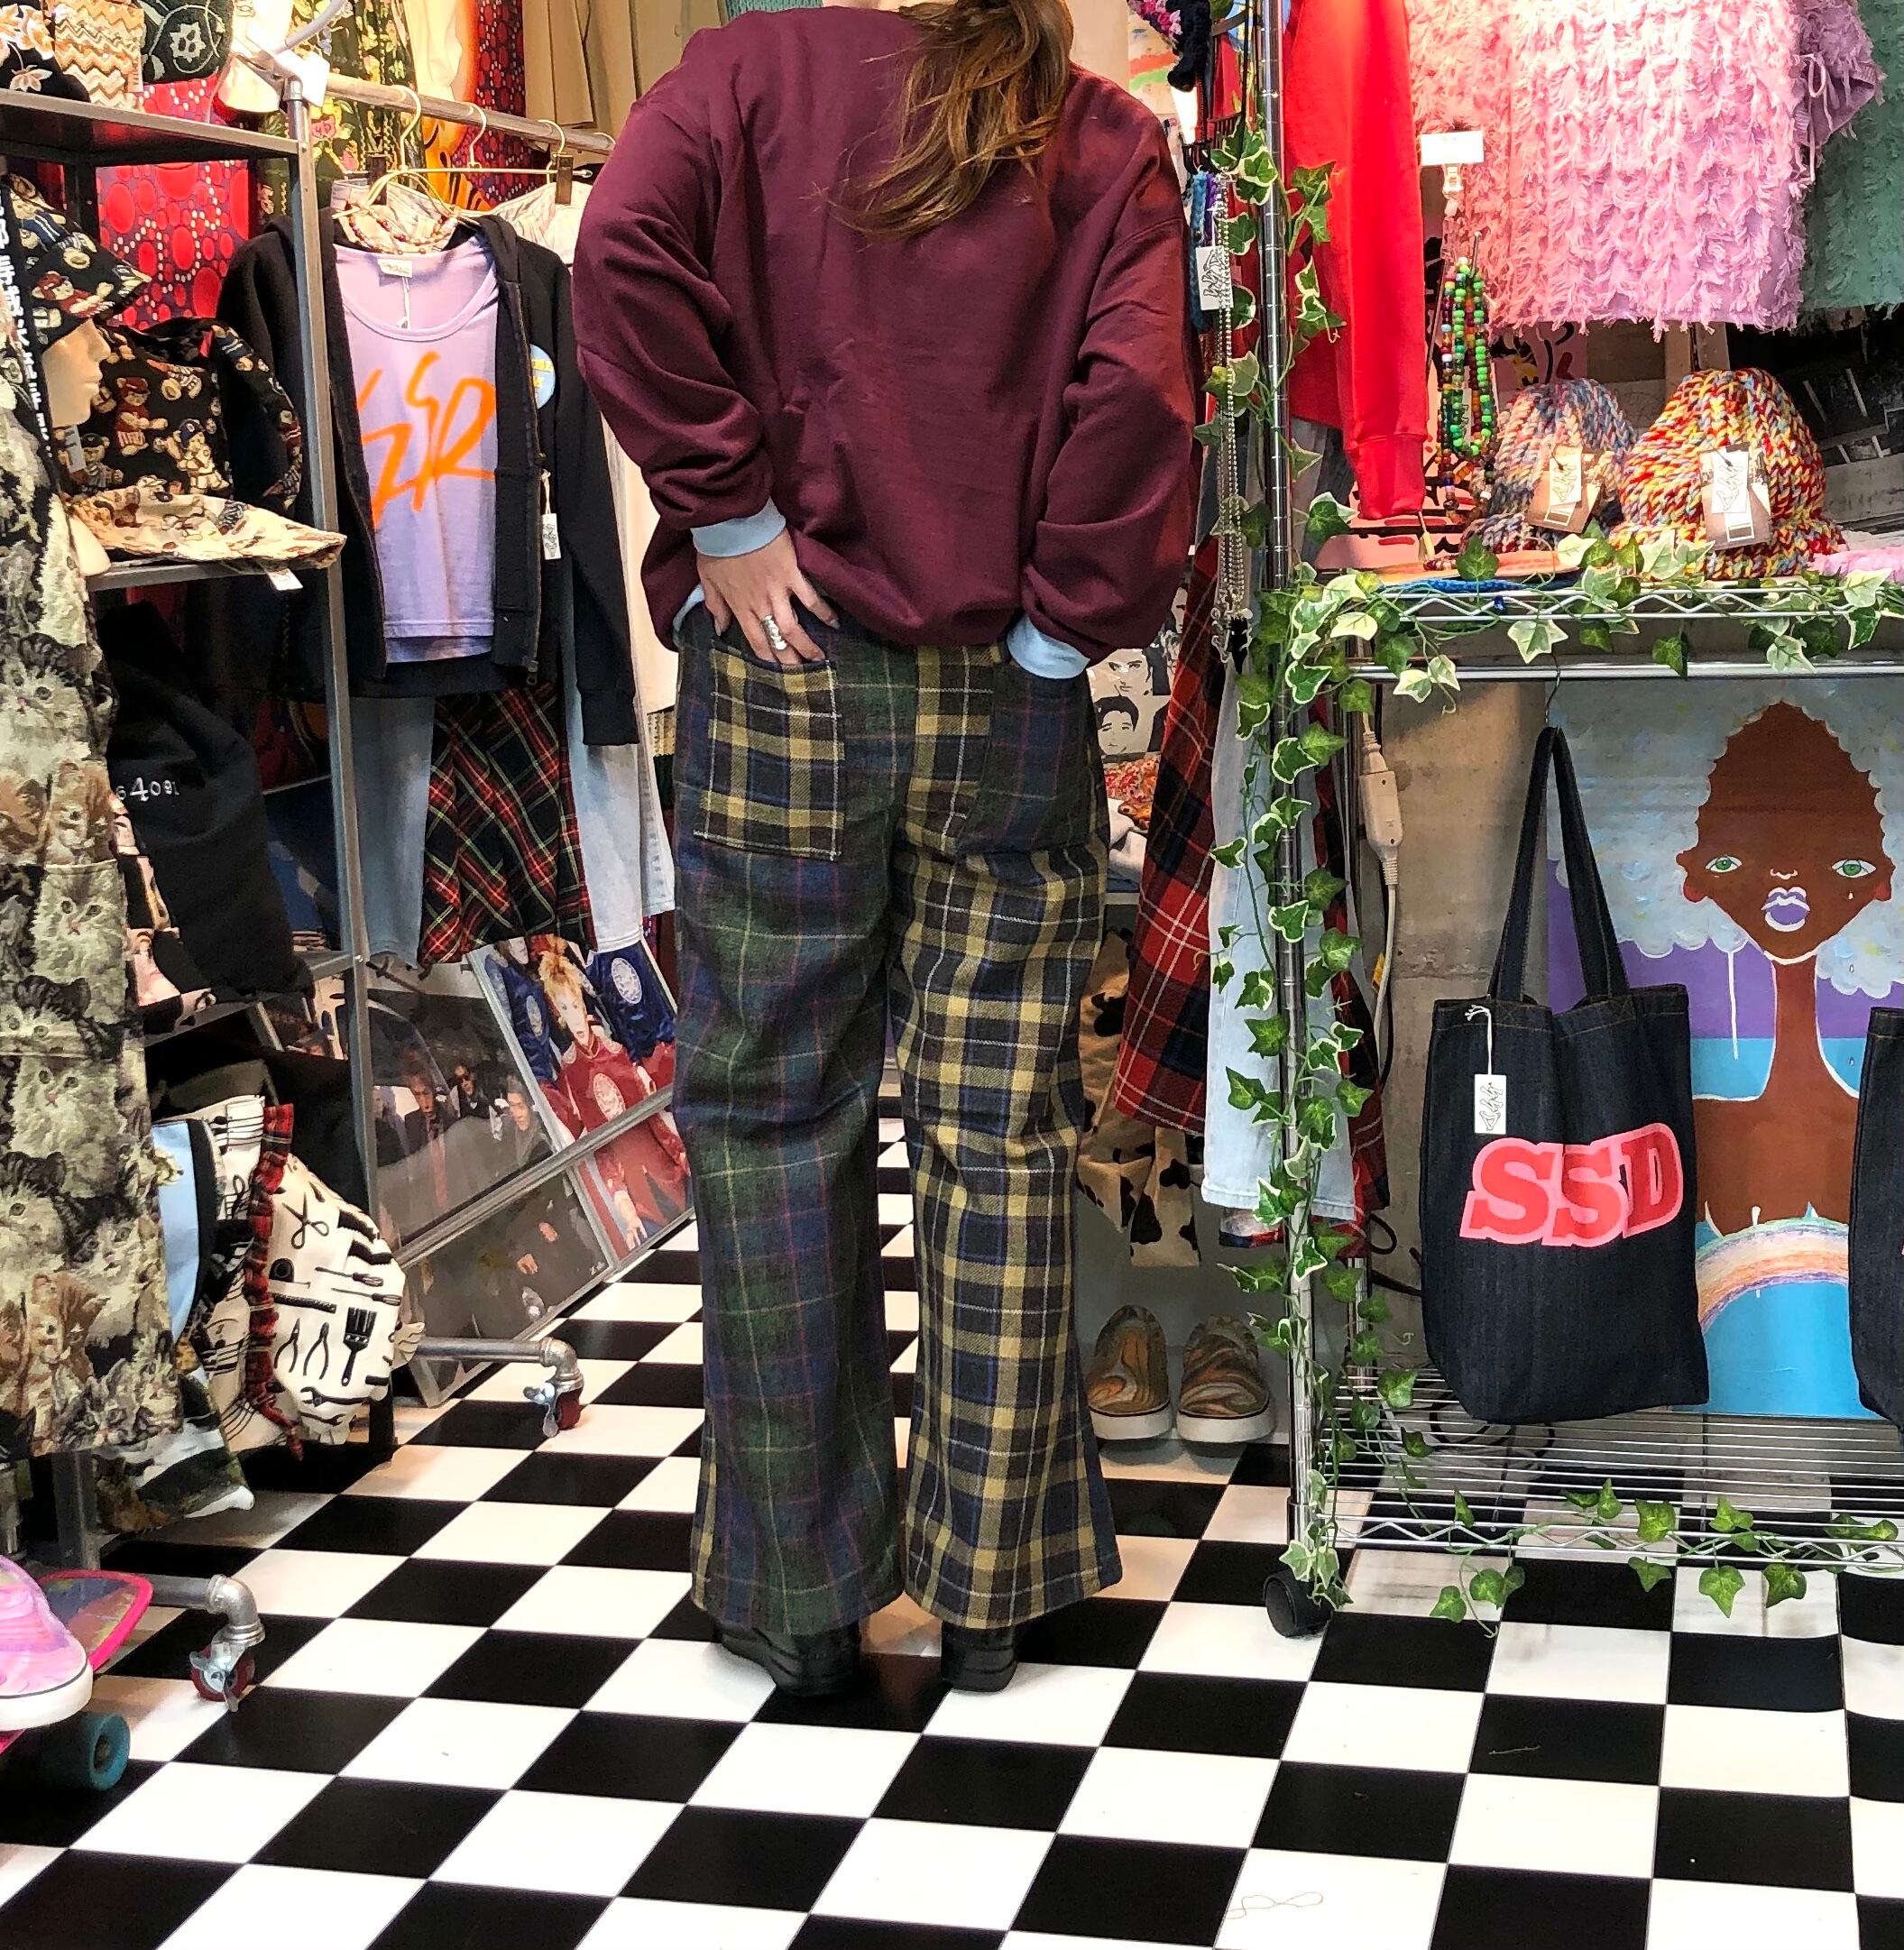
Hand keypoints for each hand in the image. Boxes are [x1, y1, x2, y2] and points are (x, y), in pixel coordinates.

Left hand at [697, 528, 836, 666]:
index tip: (777, 672)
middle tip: (802, 677)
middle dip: (790, 660)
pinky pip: (810, 598)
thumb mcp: (707, 578)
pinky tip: (834, 623)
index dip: (768, 658)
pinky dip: (823, 611)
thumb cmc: (716, 546)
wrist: (730, 519)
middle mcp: (760, 604)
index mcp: (740, 606)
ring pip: (793, 627)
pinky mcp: (792, 574)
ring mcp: (778, 591)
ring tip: (819, 658)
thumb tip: (719, 628)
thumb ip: (714, 605)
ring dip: (807, 645)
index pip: (756, 641)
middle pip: (777, 640)